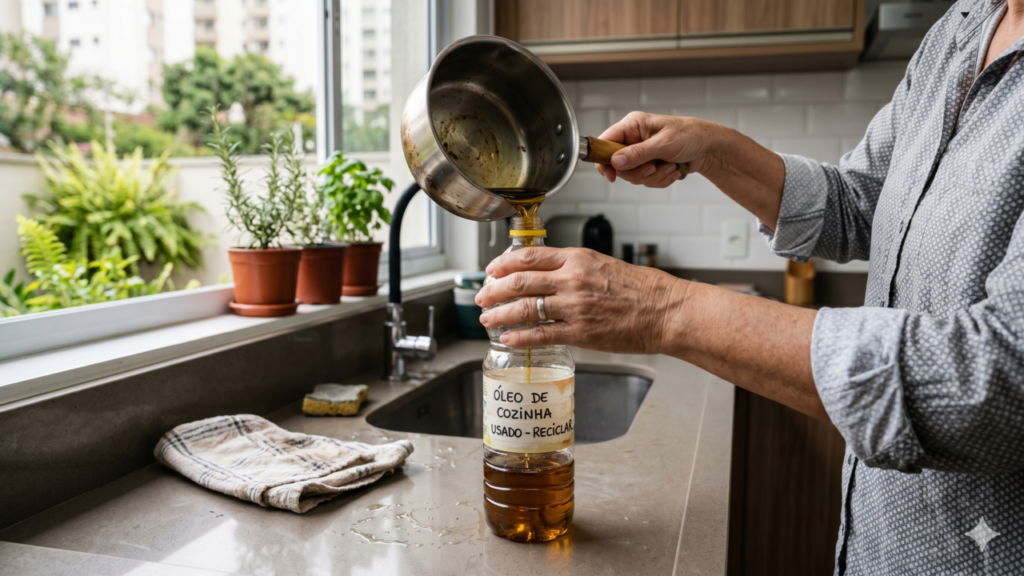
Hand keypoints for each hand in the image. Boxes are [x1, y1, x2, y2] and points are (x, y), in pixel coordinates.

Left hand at [475, 247, 688, 353]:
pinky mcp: (580, 332)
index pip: (529, 256)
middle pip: (519, 281)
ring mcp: (575, 307)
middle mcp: (572, 279)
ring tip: (487, 320)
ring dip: (500, 314)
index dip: (503, 264)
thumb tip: (546, 274)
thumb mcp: (603, 264)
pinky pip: (541, 334)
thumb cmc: (641, 289)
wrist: (665, 310)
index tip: (491, 270)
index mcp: (578, 258)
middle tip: (481, 297)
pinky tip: (508, 338)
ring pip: (525, 308)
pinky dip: (520, 337)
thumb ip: (573, 267)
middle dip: (493, 291)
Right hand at [595, 112, 720, 187]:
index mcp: (633, 126)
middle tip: (654, 168)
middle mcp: (634, 139)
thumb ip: (638, 154)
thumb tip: (615, 161)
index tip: (611, 176)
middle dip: (639, 172)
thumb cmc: (691, 135)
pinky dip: (661, 179)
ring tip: (670, 166)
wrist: (710, 148)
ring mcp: (642, 153)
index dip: (604, 160)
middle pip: (618, 165)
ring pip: (634, 176)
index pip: (605, 142)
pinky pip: (646, 180)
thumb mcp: (664, 144)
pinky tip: (673, 170)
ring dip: (654, 176)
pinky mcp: (650, 165)